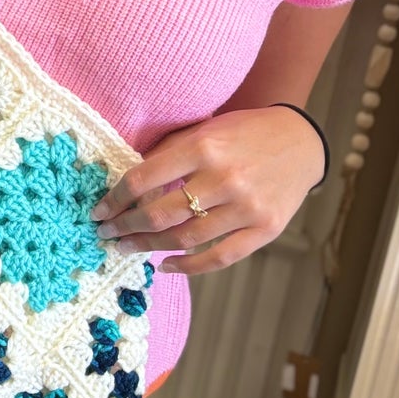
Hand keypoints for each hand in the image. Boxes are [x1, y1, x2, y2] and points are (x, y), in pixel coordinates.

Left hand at [89, 106, 324, 276]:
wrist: (300, 141)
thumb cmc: (243, 132)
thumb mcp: (203, 130)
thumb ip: (168, 154)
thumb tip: (126, 182)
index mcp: (203, 147)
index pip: (143, 179)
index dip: (114, 200)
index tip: (98, 211)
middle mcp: (224, 178)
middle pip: (159, 214)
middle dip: (125, 227)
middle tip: (106, 234)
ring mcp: (246, 207)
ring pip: (185, 239)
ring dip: (148, 247)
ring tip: (127, 247)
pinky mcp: (265, 229)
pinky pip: (219, 258)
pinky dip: (189, 266)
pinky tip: (166, 265)